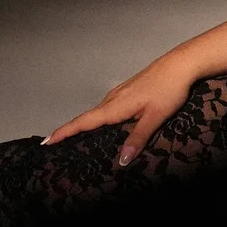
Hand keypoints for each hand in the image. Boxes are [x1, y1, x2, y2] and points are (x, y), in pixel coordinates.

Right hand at [44, 54, 199, 166]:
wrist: (181, 65)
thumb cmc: (169, 90)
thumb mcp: (154, 118)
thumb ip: (137, 139)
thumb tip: (121, 161)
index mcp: (115, 106)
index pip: (83, 122)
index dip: (64, 132)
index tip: (46, 141)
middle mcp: (112, 99)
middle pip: (86, 118)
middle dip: (69, 131)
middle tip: (54, 145)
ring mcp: (120, 93)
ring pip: (97, 112)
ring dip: (83, 125)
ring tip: (73, 139)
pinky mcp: (129, 90)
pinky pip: (107, 108)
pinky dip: (97, 118)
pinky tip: (103, 125)